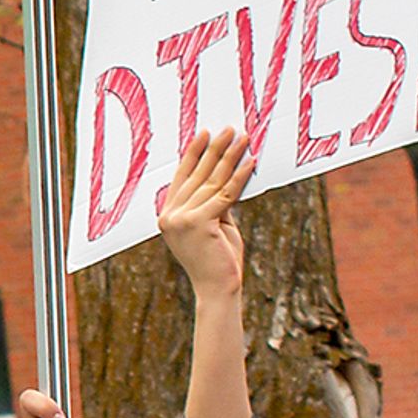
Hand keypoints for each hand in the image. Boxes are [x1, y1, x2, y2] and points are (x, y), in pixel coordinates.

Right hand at [159, 127, 252, 299]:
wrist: (217, 289)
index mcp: (168, 215)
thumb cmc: (217, 260)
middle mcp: (170, 215)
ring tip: (243, 138)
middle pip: (198, 175)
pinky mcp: (199, 223)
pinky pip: (224, 194)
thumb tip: (225, 178)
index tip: (206, 134)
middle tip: (230, 129)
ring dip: (230, 156)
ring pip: (212, 181)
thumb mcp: (213, 225)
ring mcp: (181, 219)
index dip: (194, 153)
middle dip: (215, 149)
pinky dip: (239, 176)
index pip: (182, 177)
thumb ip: (214, 203)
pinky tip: (250, 161)